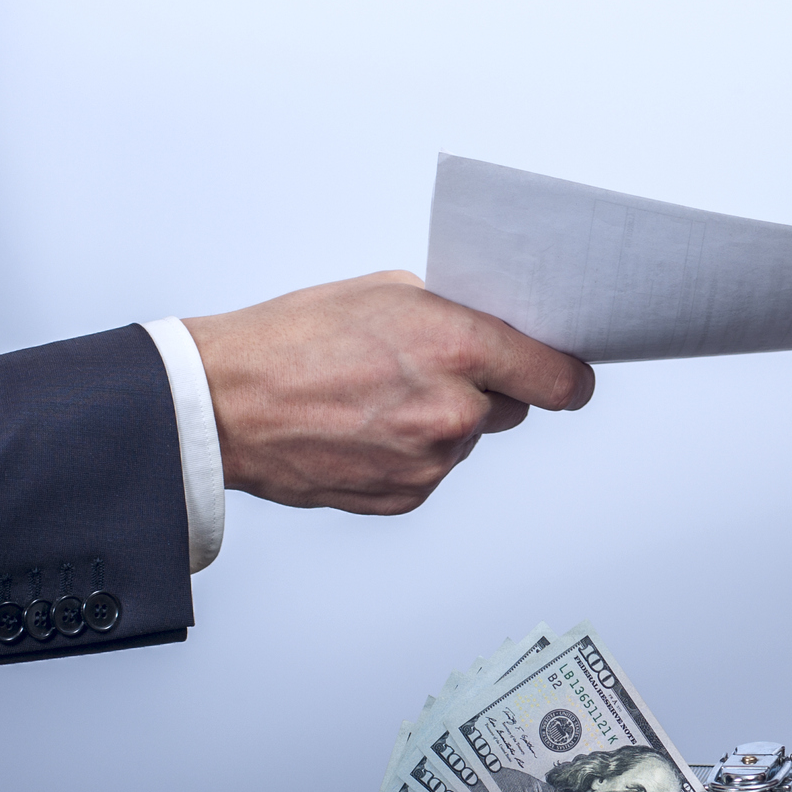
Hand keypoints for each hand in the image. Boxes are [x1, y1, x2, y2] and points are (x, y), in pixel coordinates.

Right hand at [184, 271, 593, 514]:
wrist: (222, 404)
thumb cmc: (293, 340)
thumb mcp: (387, 294)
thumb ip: (457, 316)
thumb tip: (500, 331)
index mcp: (459, 348)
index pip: (559, 378)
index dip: (567, 376)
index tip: (569, 377)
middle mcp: (455, 412)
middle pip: (514, 407)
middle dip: (486, 388)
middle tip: (430, 369)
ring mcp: (432, 462)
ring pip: (469, 438)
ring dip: (443, 420)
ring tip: (378, 397)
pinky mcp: (407, 497)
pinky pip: (434, 469)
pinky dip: (411, 451)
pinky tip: (365, 428)